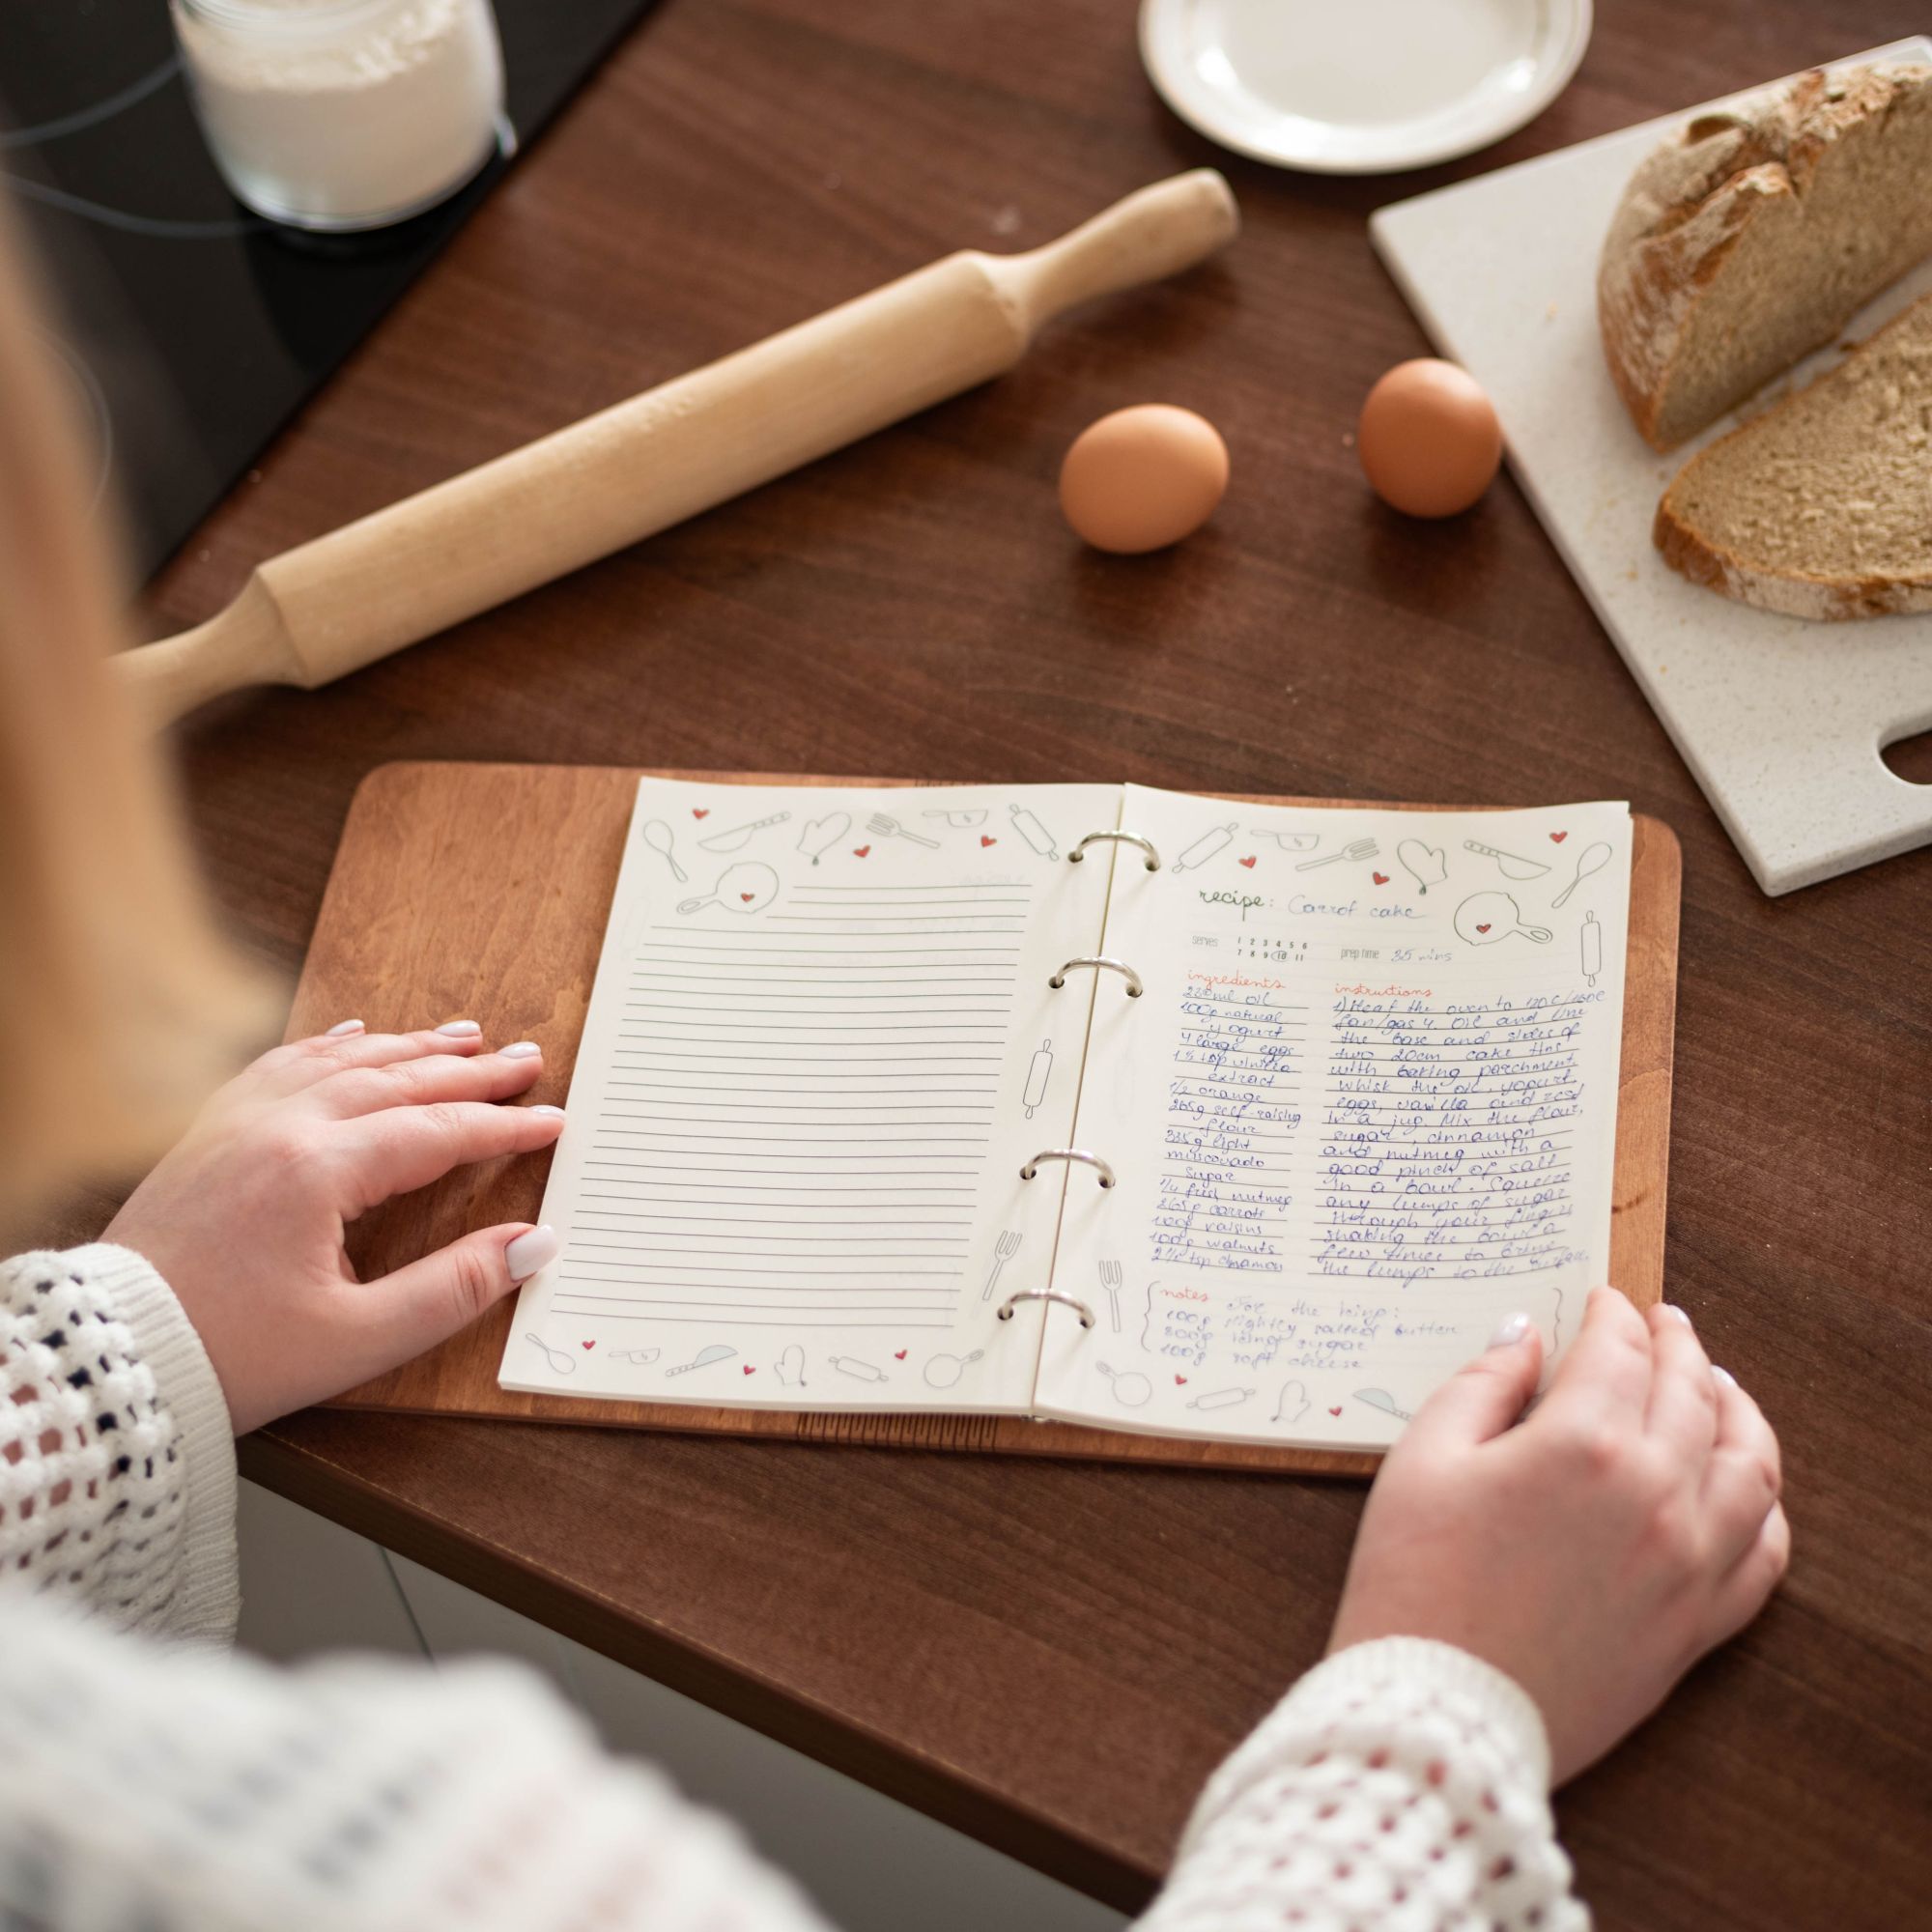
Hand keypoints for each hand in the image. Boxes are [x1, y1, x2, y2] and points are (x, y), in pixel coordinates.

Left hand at [105, 1020, 565, 1434]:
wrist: (113, 1359)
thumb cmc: (227, 1356)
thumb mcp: (356, 1339)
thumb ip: (453, 1289)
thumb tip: (531, 1245)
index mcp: (316, 1171)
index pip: (437, 1131)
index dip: (503, 1126)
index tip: (552, 1122)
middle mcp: (279, 1128)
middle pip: (398, 1081)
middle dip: (471, 1072)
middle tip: (525, 1061)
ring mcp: (237, 1122)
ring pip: (342, 1061)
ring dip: (410, 1046)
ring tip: (465, 1037)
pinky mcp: (208, 1133)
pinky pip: (279, 1065)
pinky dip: (329, 1044)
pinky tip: (355, 1033)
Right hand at [1328, 1286, 1787, 1783]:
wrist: (1440, 1711)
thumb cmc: (1414, 1581)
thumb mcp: (1423, 1459)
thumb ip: (1481, 1385)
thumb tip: (1523, 1339)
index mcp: (1582, 1445)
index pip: (1619, 1351)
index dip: (1612, 1315)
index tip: (1602, 1301)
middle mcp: (1655, 1495)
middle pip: (1690, 1394)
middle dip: (1676, 1346)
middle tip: (1662, 1323)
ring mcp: (1689, 1564)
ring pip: (1750, 1465)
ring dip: (1737, 1410)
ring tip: (1719, 1385)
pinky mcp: (1698, 1624)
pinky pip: (1764, 1552)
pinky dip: (1765, 1504)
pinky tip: (1746, 1482)